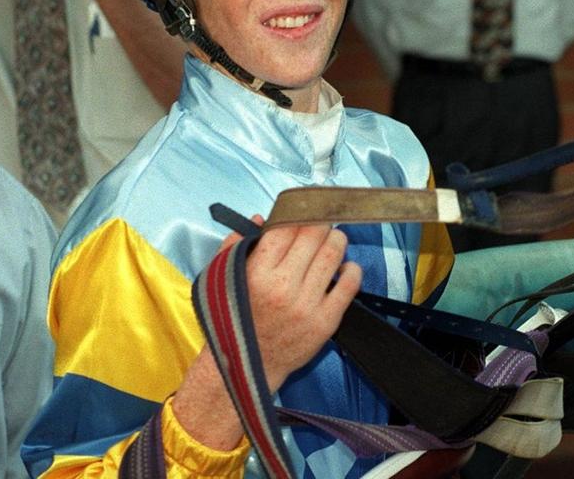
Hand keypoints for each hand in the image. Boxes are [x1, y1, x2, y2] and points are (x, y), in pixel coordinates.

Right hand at [238, 217, 361, 390]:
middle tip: (322, 223)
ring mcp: (307, 304)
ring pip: (334, 253)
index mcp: (256, 273)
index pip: (285, 227)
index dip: (298, 212)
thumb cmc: (234, 320)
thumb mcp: (221, 280)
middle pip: (314, 235)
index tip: (305, 207)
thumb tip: (261, 218)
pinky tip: (345, 267)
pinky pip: (350, 284)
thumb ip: (236, 246)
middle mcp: (283, 286)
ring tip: (333, 240)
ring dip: (337, 240)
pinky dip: (352, 269)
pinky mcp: (326, 321)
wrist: (245, 367)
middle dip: (320, 223)